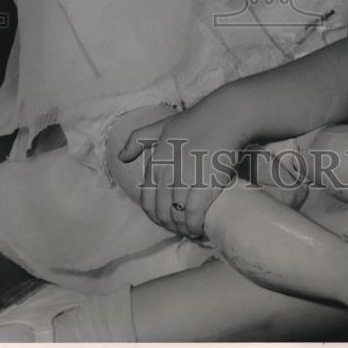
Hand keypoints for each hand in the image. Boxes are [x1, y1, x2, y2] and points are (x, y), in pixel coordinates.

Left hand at [118, 89, 250, 238]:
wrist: (226, 116)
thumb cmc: (196, 120)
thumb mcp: (162, 126)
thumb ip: (138, 140)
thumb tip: (121, 157)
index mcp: (156, 162)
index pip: (146, 201)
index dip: (154, 215)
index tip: (165, 219)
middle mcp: (167, 174)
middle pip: (161, 212)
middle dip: (169, 225)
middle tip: (180, 228)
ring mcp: (185, 181)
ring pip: (176, 217)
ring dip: (182, 229)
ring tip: (190, 231)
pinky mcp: (204, 186)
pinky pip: (193, 216)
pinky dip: (194, 227)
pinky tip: (198, 229)